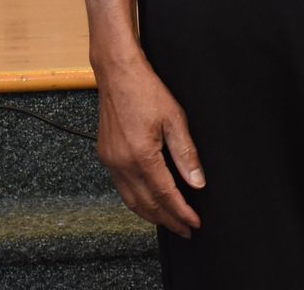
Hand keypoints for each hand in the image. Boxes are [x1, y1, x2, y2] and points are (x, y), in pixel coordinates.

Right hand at [95, 56, 204, 236]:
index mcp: (141, 155)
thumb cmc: (145, 90)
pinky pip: (121, 188)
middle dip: (168, 220)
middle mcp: (122, 162)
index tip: (194, 223)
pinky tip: (148, 201)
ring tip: (169, 221)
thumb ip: (186, 154)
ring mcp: (111, 160)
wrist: (117, 72)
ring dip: (151, 215)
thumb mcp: (175, 119)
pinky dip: (136, 201)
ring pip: (131, 200)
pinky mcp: (106, 155)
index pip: (166, 195)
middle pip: (147, 204)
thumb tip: (197, 182)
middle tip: (185, 230)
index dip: (182, 212)